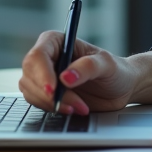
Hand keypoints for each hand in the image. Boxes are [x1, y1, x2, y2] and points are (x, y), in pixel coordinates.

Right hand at [18, 31, 134, 114]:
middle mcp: (47, 58)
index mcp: (57, 42)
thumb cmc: (115, 70)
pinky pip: (38, 103)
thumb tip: (65, 77)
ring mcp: (44, 76)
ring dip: (53, 104)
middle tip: (73, 104)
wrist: (121, 88)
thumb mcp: (107, 65)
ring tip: (79, 107)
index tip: (53, 90)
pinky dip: (54, 109)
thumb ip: (88, 67)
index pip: (38, 56)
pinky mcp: (47, 94)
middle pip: (30, 76)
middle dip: (49, 94)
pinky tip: (74, 109)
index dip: (41, 74)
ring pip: (31, 92)